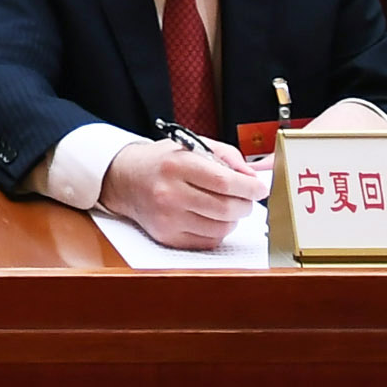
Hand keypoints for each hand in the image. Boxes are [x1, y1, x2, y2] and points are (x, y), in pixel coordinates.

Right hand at [96, 134, 269, 248]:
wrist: (126, 179)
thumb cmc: (164, 161)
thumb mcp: (193, 145)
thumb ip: (227, 156)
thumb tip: (252, 178)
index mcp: (177, 165)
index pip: (224, 181)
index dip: (249, 187)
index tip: (260, 188)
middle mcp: (170, 193)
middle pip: (225, 208)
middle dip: (246, 204)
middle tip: (247, 199)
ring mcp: (167, 219)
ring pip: (221, 228)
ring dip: (234, 219)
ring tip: (229, 208)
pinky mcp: (167, 237)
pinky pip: (208, 242)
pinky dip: (219, 232)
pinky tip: (213, 219)